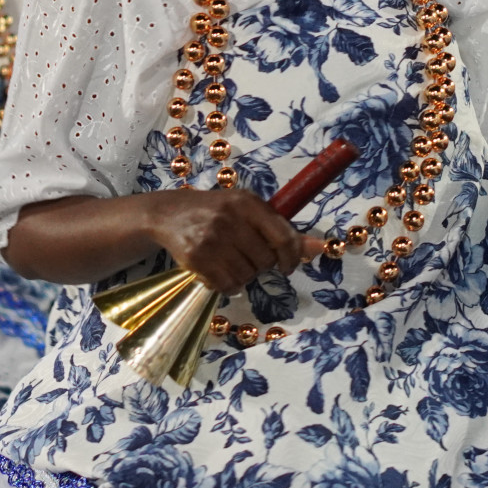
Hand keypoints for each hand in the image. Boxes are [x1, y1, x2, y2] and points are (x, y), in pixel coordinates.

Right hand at [146, 189, 325, 293]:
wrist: (167, 213)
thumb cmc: (216, 211)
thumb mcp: (248, 211)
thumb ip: (283, 229)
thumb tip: (319, 248)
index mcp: (246, 202)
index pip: (283, 237)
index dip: (292, 257)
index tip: (288, 266)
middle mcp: (229, 217)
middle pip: (264, 261)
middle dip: (260, 264)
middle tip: (246, 256)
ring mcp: (211, 238)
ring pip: (246, 276)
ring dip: (242, 276)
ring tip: (229, 261)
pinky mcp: (195, 257)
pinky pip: (226, 285)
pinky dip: (226, 285)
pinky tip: (217, 271)